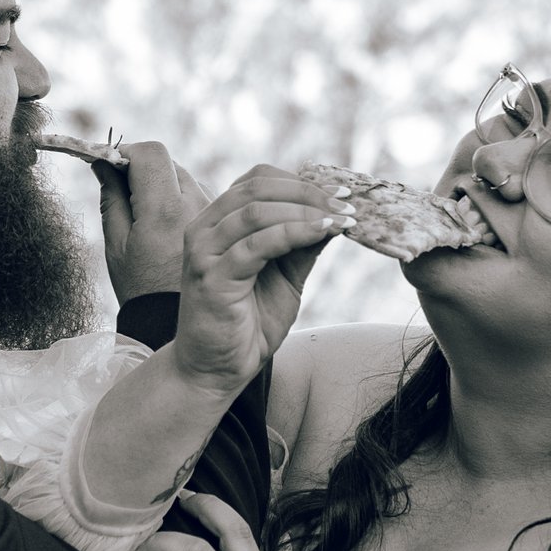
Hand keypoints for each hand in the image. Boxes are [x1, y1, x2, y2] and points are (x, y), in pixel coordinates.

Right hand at [98, 139, 210, 303]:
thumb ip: (112, 200)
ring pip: (185, 180)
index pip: (151, 154)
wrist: (193, 330)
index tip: (111, 164)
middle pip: (169, 164)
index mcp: (164, 211)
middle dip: (145, 170)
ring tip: (149, 215)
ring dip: (165, 186)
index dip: (126, 152)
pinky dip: (182, 202)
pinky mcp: (225, 226)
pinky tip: (170, 226)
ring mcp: (214, 215)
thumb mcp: (118, 248)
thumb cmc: (145, 293)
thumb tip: (103, 163)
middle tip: (126, 190)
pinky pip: (200, 199)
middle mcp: (195, 206)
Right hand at [172, 165, 348, 394]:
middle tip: (347, 205)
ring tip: (341, 220)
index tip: (341, 193)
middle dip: (309, 193)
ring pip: (257, 211)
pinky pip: (257, 245)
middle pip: (258, 188)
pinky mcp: (211, 278)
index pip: (258, 180)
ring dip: (307, 211)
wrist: (216, 371)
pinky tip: (322, 233)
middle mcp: (203, 230)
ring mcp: (203, 253)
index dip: (301, 181)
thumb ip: (303, 243)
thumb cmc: (248, 324)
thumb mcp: (285, 275)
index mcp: (217, 222)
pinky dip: (294, 233)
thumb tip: (337, 212)